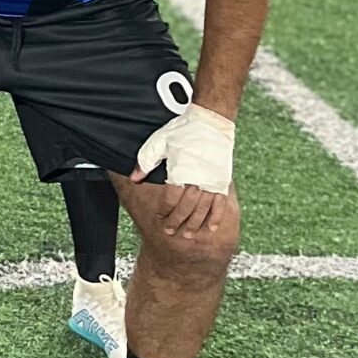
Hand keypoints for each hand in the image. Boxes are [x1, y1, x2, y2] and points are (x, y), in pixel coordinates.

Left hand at [131, 105, 234, 238]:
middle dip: (177, 222)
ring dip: (195, 224)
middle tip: (170, 231)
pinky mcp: (222, 181)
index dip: (164, 211)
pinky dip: (216, 217)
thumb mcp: (159, 142)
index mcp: (180, 171)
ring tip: (188, 234)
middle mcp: (197, 180)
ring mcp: (212, 182)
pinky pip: (221, 204)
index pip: (171, 199)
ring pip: (203, 209)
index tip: (160, 216)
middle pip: (186, 208)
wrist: (211, 123)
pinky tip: (212, 227)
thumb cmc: (184, 131)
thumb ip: (145, 161)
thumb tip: (134, 178)